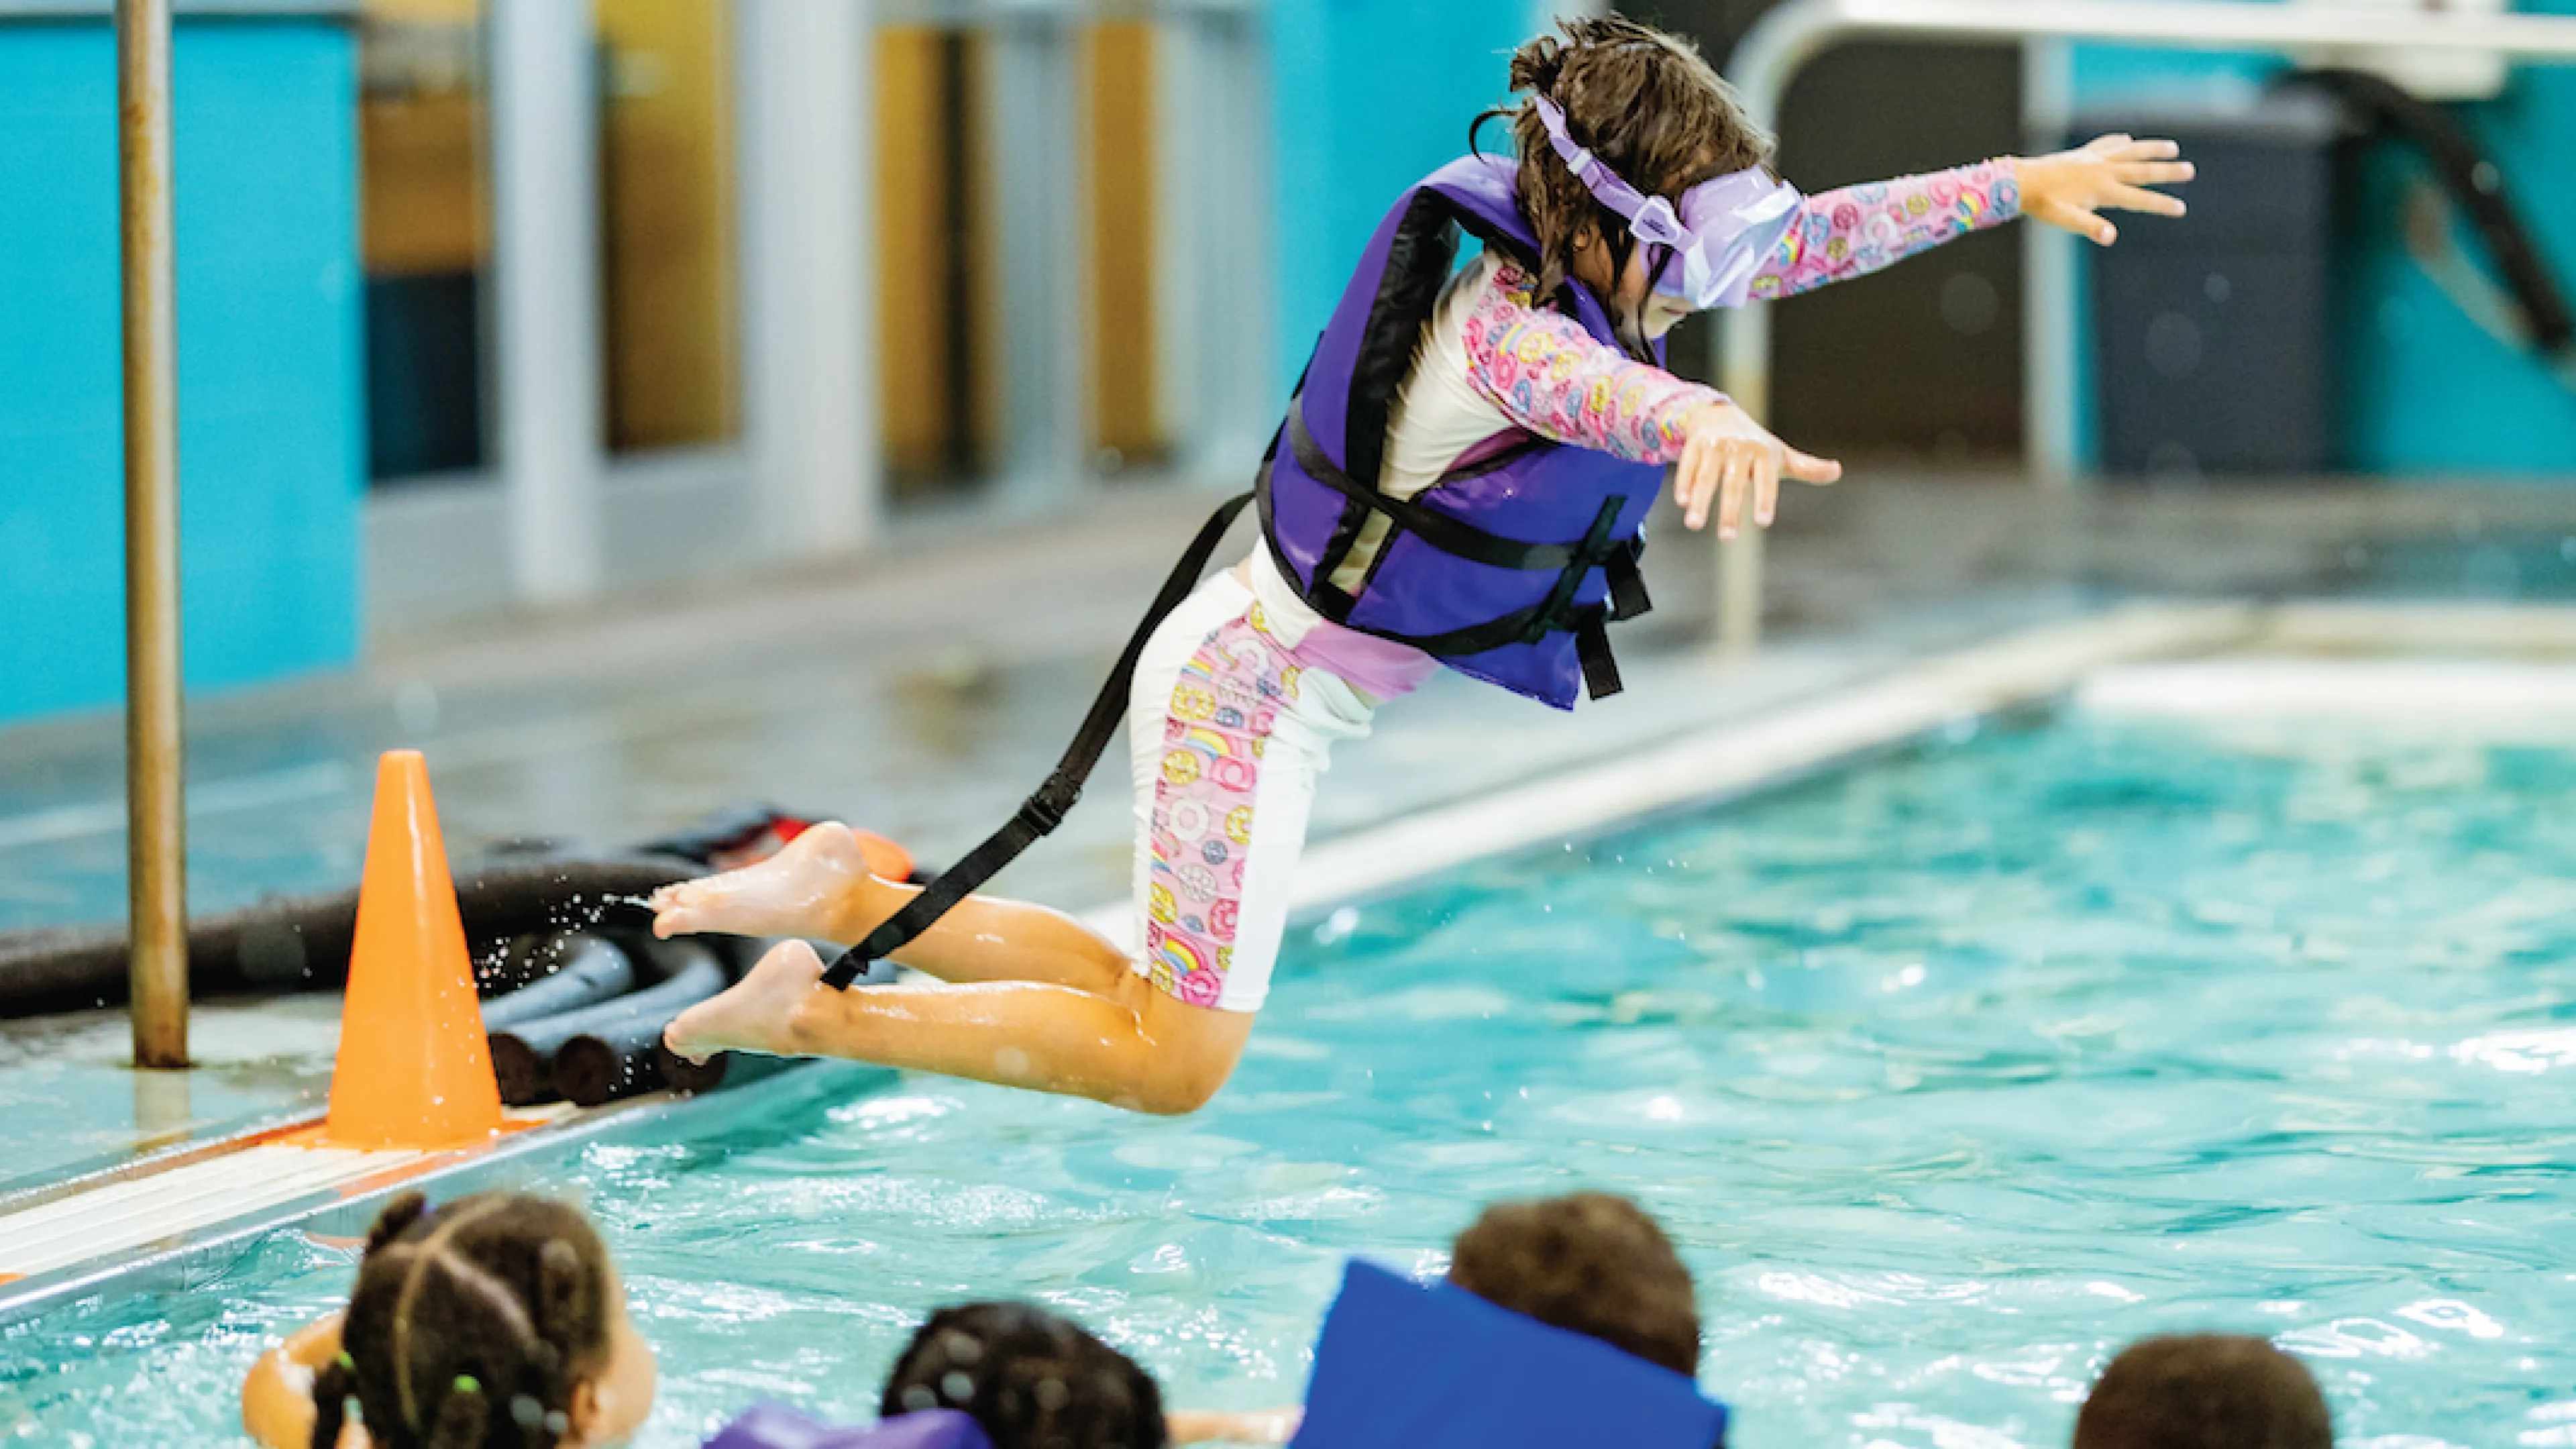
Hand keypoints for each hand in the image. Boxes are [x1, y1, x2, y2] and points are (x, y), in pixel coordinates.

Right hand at [1672, 399, 1840, 537]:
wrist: (1719, 414)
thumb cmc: (1756, 445)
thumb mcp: (1781, 456)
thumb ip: (1807, 468)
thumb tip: (1837, 470)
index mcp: (1763, 453)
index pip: (1765, 479)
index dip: (1764, 499)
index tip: (1762, 522)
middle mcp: (1739, 448)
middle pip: (1734, 482)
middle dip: (1729, 510)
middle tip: (1728, 538)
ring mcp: (1715, 446)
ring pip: (1707, 476)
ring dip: (1700, 500)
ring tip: (1694, 525)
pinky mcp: (1694, 446)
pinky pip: (1688, 466)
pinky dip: (1684, 483)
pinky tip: (1682, 503)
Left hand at [2014, 135, 2192, 245]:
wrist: (2021, 181)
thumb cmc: (2042, 204)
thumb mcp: (2064, 219)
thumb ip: (2089, 226)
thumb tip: (2110, 236)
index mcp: (2102, 189)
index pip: (2139, 199)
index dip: (2160, 204)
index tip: (2180, 208)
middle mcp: (2103, 170)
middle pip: (2142, 170)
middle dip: (2167, 172)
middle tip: (2190, 170)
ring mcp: (2093, 159)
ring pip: (2130, 151)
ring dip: (2151, 149)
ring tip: (2172, 147)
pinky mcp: (2082, 155)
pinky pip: (2106, 145)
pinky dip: (2118, 142)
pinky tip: (2126, 139)